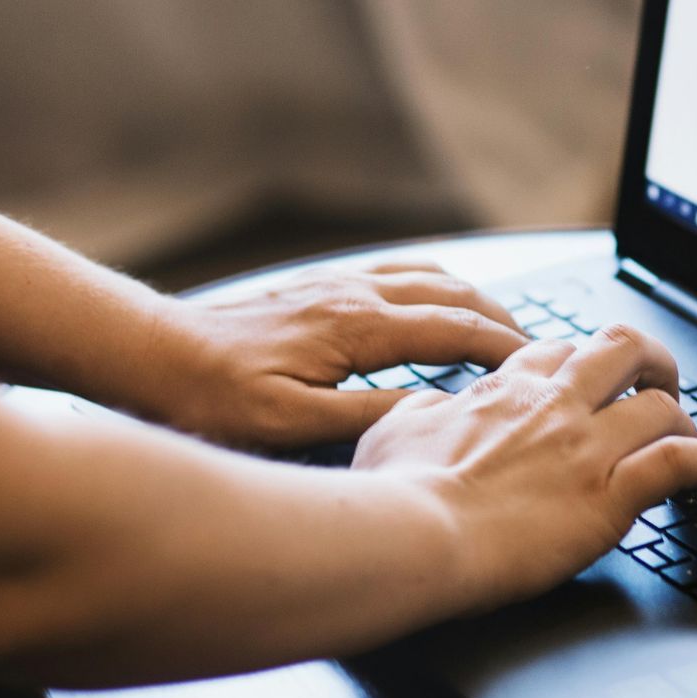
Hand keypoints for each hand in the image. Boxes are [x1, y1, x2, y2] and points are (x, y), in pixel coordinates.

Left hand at [150, 261, 528, 450]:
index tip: (545, 369)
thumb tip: (437, 413)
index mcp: (358, 327)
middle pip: (454, 293)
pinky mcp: (317, 286)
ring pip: (428, 276)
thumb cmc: (212, 398)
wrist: (151, 355)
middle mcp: (353, 293)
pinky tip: (435, 304)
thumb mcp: (295, 425)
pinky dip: (434, 286)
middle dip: (504, 318)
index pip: (457, 329)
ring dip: (473, 298)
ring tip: (502, 327)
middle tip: (540, 352)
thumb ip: (372, 417)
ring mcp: (336, 283)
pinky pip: (396, 273)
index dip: (508, 350)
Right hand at [352, 325, 696, 610]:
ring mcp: (586, 448)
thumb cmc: (392, 493)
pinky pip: (681, 462)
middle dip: (650, 362)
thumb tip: (435, 406)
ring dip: (682, 422)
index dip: (580, 364)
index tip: (587, 383)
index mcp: (503, 391)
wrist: (411, 536)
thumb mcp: (392, 430)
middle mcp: (553, 407)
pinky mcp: (610, 495)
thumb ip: (424, 410)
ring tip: (688, 439)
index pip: (557, 352)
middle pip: (622, 350)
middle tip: (659, 383)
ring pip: (662, 405)